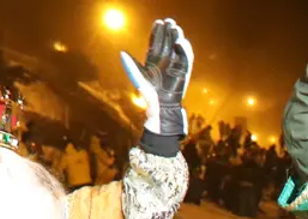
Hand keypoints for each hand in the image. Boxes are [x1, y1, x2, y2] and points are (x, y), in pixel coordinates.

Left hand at [121, 18, 192, 136]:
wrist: (161, 108)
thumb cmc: (149, 94)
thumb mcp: (138, 78)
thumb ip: (131, 66)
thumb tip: (122, 53)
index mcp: (154, 59)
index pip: (156, 42)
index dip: (157, 32)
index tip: (158, 22)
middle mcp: (165, 60)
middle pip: (168, 41)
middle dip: (169, 31)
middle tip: (169, 21)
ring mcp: (175, 65)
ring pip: (177, 47)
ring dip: (177, 37)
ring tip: (175, 28)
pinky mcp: (183, 72)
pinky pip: (186, 58)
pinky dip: (184, 50)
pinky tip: (180, 42)